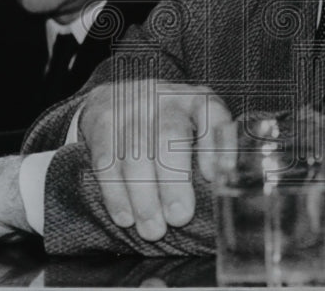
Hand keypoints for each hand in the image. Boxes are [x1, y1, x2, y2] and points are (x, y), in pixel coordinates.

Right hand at [79, 79, 230, 241]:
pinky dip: (115, 194)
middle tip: (179, 217)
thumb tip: (222, 190)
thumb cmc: (163, 120)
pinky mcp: (102, 124)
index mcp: (193, 99)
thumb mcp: (191, 120)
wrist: (112, 95)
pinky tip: (125, 216)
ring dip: (144, 198)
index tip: (214, 176)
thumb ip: (209, 147)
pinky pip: (107, 162)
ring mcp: (130, 109)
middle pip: (169, 136)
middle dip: (174, 181)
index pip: (211, 111)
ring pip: (136, 154)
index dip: (214, 144)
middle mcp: (163, 99)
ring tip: (152, 228)